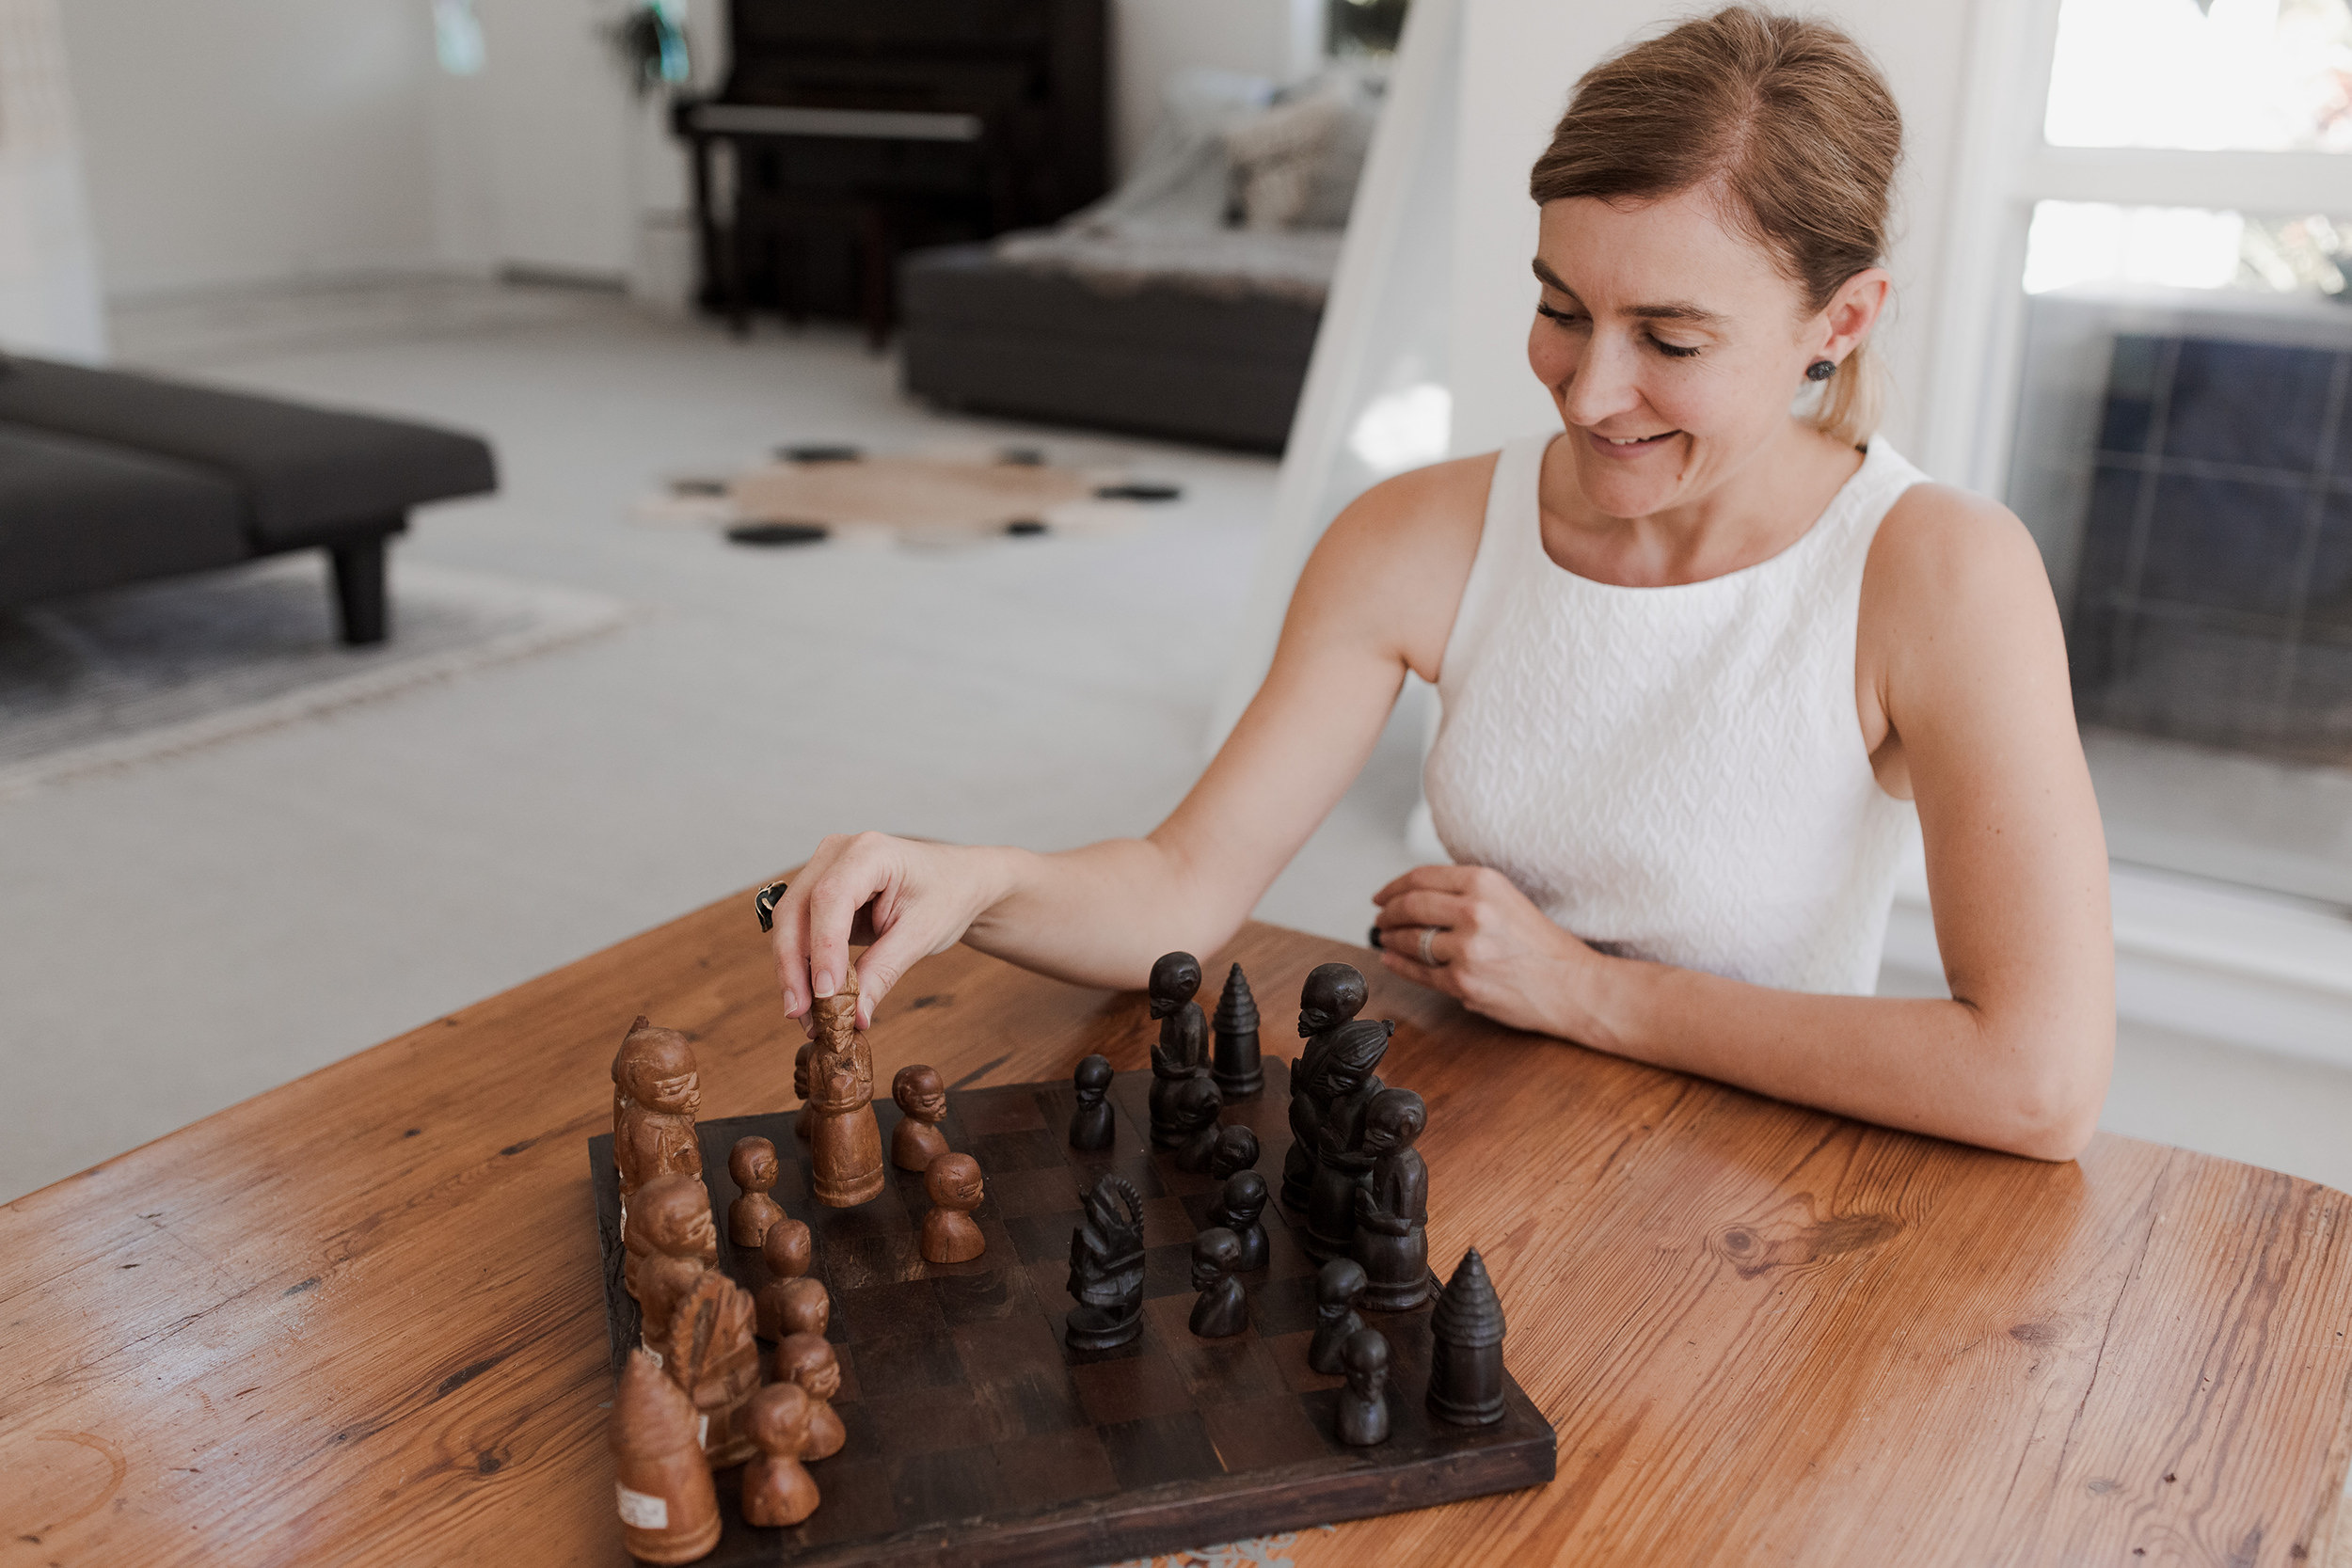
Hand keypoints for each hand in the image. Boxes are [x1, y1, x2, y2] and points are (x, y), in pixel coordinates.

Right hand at [767, 833, 1007, 1028]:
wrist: (955, 881)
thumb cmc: (945, 896)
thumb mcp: (921, 936)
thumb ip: (883, 972)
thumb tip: (852, 1015)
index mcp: (869, 851)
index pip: (830, 899)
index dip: (823, 949)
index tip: (825, 995)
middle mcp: (836, 853)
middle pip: (796, 911)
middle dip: (794, 967)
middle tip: (800, 1015)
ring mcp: (822, 869)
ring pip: (788, 923)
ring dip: (792, 972)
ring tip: (806, 1018)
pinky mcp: (817, 891)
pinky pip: (797, 930)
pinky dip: (801, 965)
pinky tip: (809, 999)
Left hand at [1370, 864, 1602, 1037]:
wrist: (1574, 985)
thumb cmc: (1544, 945)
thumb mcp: (1508, 899)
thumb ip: (1467, 893)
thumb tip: (1417, 896)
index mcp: (1485, 883)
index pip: (1422, 877)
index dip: (1394, 887)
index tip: (1382, 895)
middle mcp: (1474, 911)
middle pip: (1410, 906)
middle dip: (1387, 913)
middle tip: (1380, 918)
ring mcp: (1467, 948)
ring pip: (1411, 940)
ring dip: (1390, 939)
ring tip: (1386, 939)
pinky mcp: (1463, 981)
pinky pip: (1420, 972)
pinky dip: (1399, 965)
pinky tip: (1391, 959)